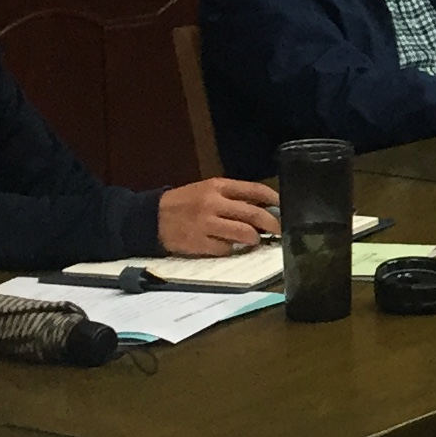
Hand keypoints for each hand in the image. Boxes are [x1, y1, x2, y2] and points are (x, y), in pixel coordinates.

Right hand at [157, 177, 278, 255]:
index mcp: (217, 186)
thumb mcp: (207, 190)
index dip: (273, 198)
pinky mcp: (199, 243)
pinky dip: (231, 249)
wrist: (152, 218)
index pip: (254, 189)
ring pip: (244, 234)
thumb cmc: (185, 203)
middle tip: (279, 230)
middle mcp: (213, 203)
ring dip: (254, 239)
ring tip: (253, 239)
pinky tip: (227, 246)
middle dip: (272, 224)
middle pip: (254, 214)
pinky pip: (226, 249)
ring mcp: (206, 224)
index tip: (283, 206)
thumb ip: (232, 196)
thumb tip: (263, 206)